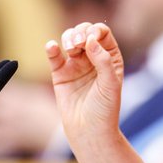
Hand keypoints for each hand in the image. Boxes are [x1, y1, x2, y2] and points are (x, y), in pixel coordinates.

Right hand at [45, 22, 124, 142]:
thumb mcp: (110, 84)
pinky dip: (52, 48)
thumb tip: (91, 40)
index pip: (102, 34)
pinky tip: (52, 47)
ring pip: (69, 39)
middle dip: (80, 32)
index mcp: (110, 57)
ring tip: (70, 48)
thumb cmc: (105, 109)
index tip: (91, 39)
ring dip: (68, 37)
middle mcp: (93, 57)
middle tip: (79, 44)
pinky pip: (54, 56)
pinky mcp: (60, 74)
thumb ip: (103, 61)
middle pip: (84, 32)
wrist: (89, 131)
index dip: (96, 31)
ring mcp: (76, 64)